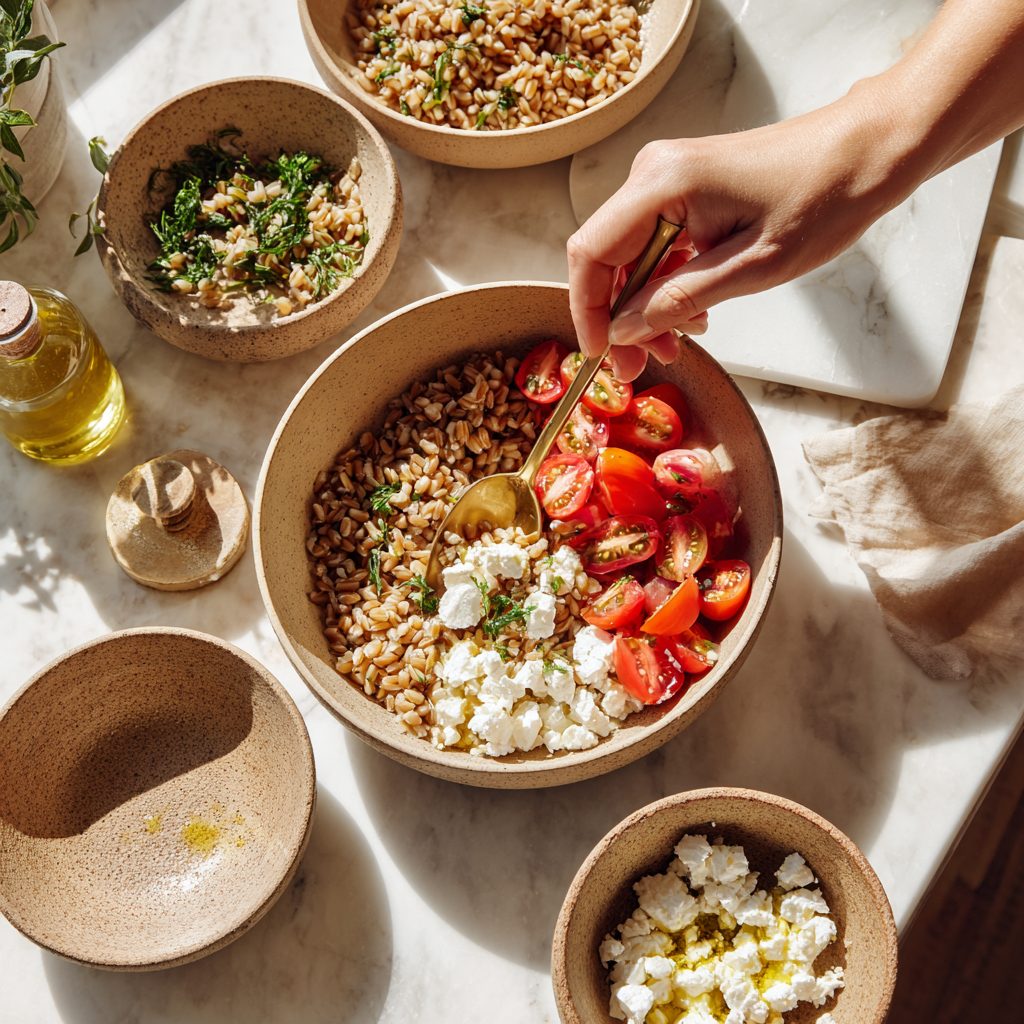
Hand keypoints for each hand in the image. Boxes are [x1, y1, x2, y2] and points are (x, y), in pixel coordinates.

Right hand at [567, 92, 907, 380]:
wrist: (867, 150)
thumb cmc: (823, 197)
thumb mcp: (751, 269)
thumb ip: (678, 300)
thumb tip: (623, 330)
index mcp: (662, 183)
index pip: (591, 253)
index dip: (589, 310)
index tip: (602, 355)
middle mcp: (653, 173)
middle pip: (606, 258)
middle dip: (620, 317)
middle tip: (643, 365)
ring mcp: (667, 178)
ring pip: (630, 257)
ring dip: (646, 305)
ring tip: (680, 341)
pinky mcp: (685, 188)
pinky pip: (656, 244)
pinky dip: (666, 283)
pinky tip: (695, 311)